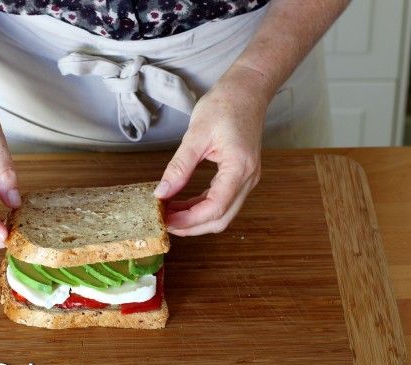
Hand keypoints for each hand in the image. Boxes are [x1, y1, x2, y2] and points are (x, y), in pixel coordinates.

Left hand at [154, 70, 265, 235]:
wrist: (247, 91)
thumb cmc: (225, 104)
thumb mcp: (196, 134)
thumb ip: (179, 166)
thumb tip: (161, 192)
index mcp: (239, 167)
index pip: (215, 207)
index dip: (189, 220)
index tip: (166, 219)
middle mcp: (248, 178)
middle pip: (221, 218)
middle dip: (192, 226)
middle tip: (165, 222)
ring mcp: (247, 179)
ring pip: (223, 213)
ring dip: (196, 219)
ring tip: (170, 214)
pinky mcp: (241, 176)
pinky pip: (223, 201)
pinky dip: (202, 207)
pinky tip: (183, 203)